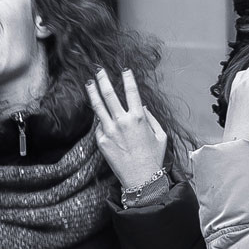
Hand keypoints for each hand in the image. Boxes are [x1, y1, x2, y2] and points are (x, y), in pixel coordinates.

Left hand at [86, 67, 167, 190]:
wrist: (141, 179)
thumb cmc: (154, 157)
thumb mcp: (160, 135)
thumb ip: (150, 118)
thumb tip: (142, 106)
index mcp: (139, 118)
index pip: (132, 91)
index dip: (127, 78)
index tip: (124, 69)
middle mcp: (122, 122)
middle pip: (109, 94)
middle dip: (103, 79)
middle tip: (99, 69)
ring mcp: (109, 131)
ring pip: (98, 107)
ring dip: (92, 92)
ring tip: (88, 82)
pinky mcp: (101, 141)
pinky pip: (99, 126)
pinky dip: (101, 120)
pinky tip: (103, 118)